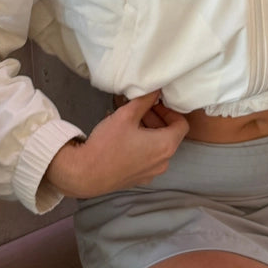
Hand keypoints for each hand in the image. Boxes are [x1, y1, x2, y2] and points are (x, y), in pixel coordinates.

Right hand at [44, 91, 188, 198]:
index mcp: (166, 146)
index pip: (182, 124)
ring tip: (130, 120)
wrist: (85, 174)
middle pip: (170, 135)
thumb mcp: (127, 115)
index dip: (170, 111)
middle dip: (157, 119)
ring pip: (158, 147)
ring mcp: (152, 173)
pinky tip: (124, 139)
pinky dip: (143, 146)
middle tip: (140, 109)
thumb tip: (157, 88)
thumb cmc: (108, 143)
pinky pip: (148, 158)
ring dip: (149, 131)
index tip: (155, 104)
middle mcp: (164, 162)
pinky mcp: (140, 179)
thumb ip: (146, 99)